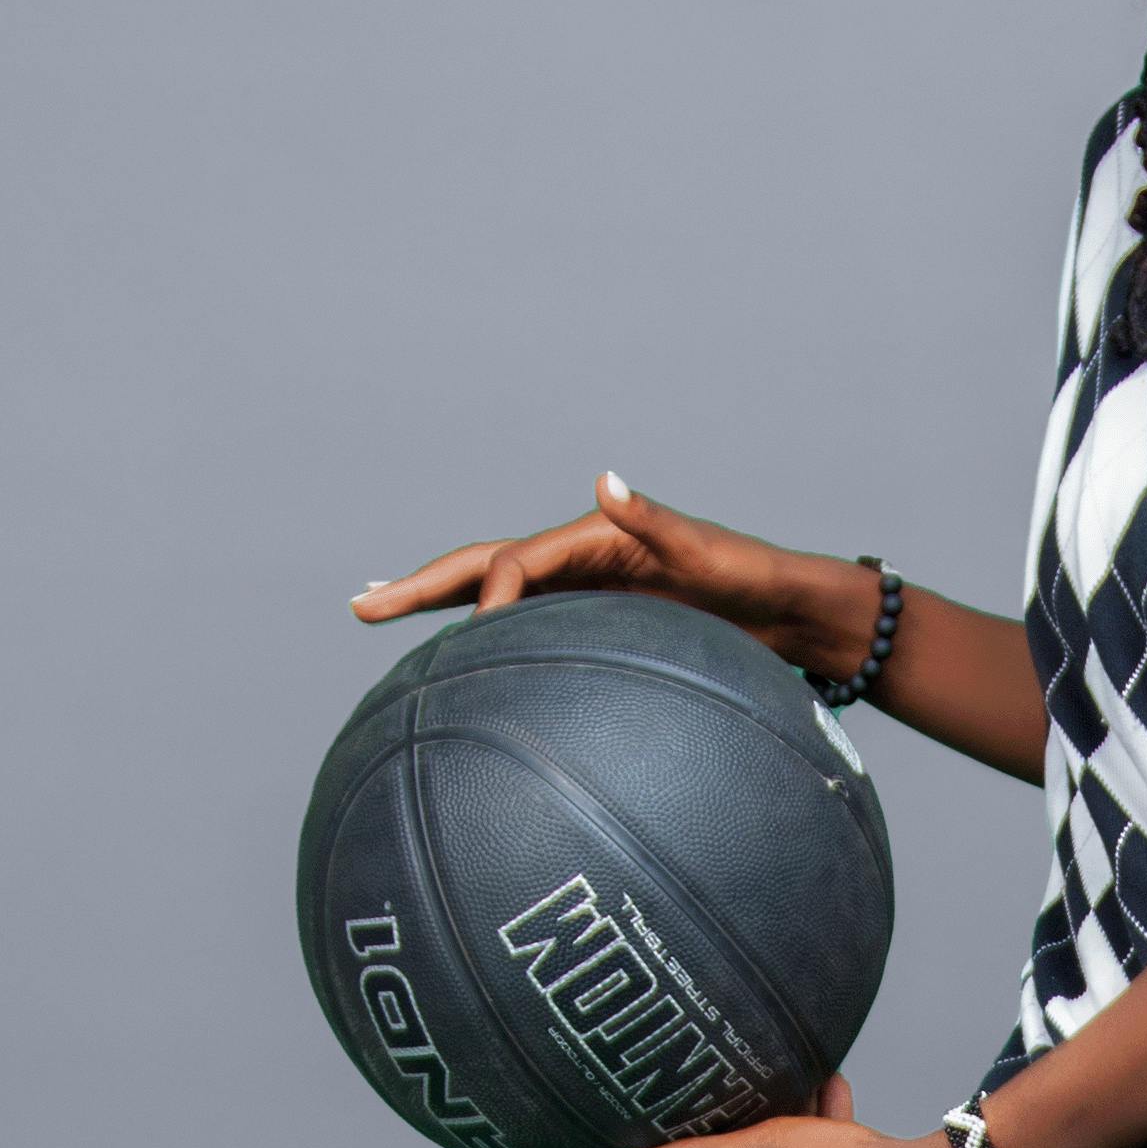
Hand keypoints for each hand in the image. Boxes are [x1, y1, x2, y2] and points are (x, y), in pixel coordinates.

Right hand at [353, 478, 876, 683]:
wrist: (787, 612)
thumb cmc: (753, 580)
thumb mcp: (708, 553)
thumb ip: (658, 520)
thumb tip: (606, 478)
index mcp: (593, 538)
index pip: (513, 565)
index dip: (486, 599)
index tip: (472, 645)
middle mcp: (577, 559)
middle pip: (478, 569)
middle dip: (419, 586)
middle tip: (359, 605)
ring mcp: (581, 593)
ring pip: (491, 598)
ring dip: (436, 608)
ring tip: (378, 614)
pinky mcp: (593, 624)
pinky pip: (524, 632)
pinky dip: (481, 640)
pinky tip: (456, 669)